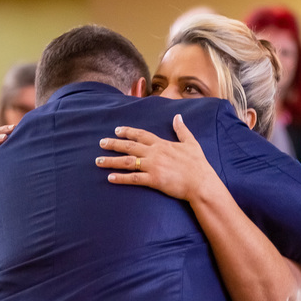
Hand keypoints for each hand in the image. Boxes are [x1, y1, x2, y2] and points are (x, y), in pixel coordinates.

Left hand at [96, 115, 212, 201]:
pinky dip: (121, 178)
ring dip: (111, 161)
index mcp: (162, 144)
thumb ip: (182, 130)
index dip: (128, 132)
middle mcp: (154, 153)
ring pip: (127, 162)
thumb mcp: (191, 143)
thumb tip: (178, 116)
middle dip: (113, 144)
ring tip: (98, 161)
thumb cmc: (198, 165)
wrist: (201, 183)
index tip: (116, 130)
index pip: (141, 135)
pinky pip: (134, 178)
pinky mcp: (154, 180)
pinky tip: (110, 178)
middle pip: (129, 146)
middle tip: (101, 143)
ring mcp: (153, 166)